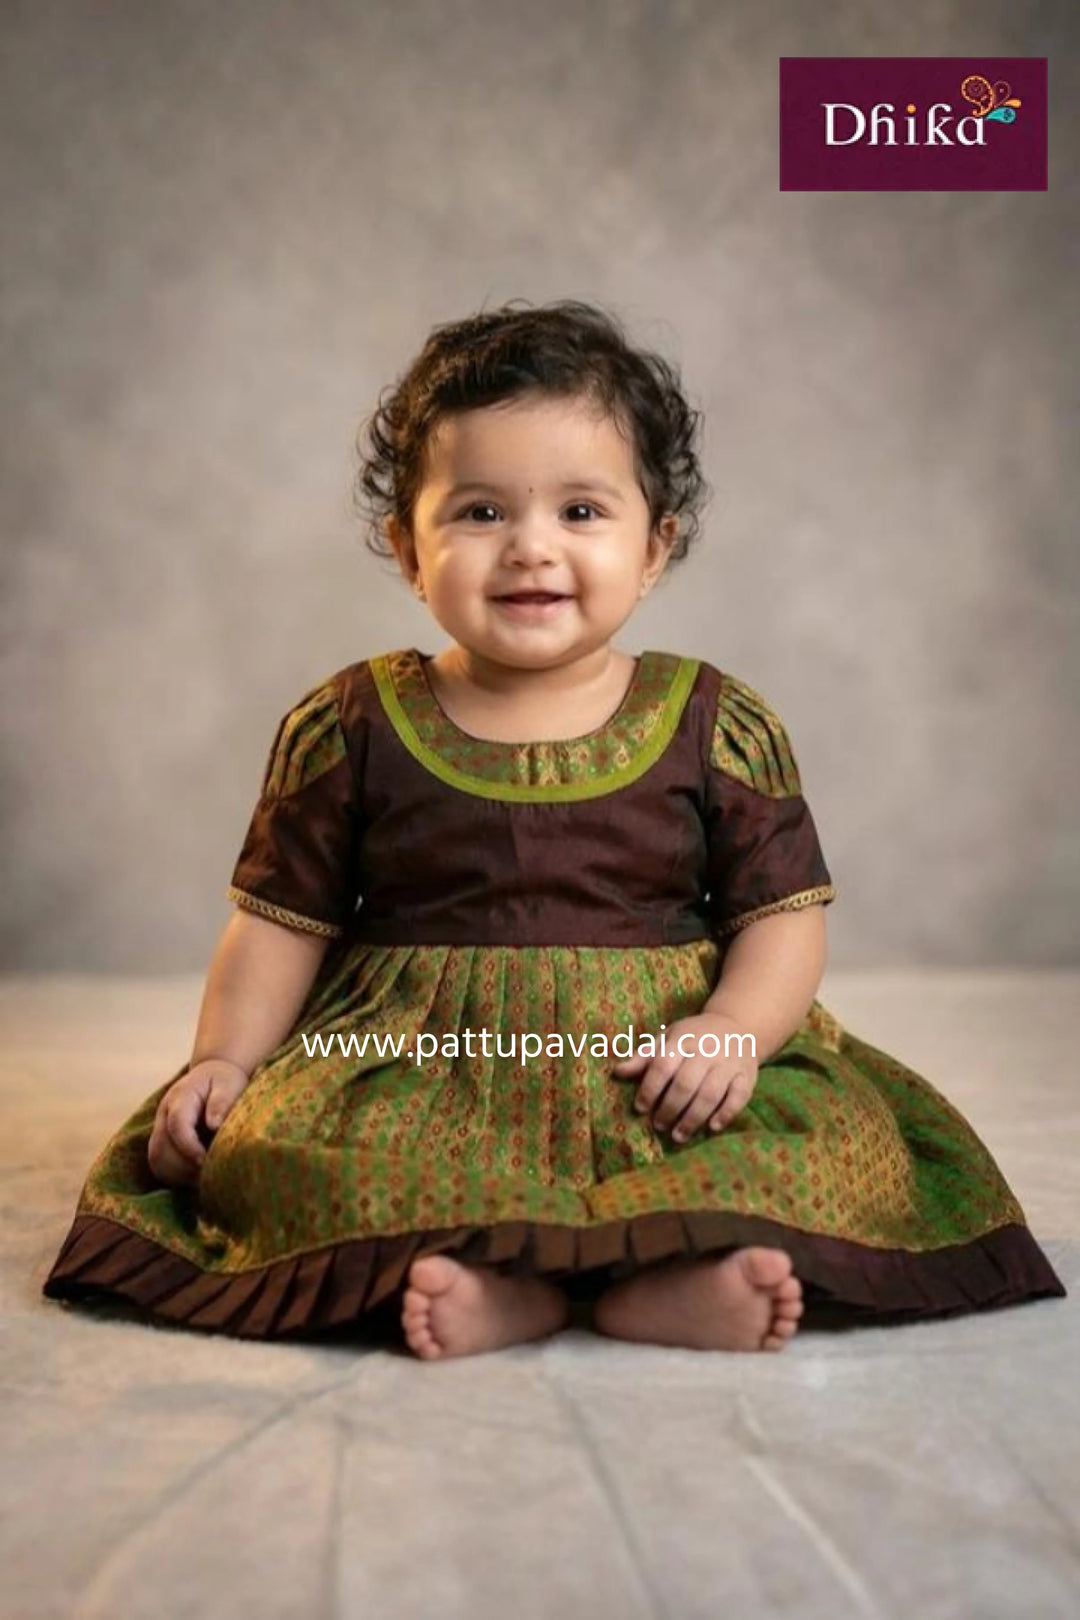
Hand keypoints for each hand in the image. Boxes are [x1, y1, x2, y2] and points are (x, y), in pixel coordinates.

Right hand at [147, 1058, 249, 1186]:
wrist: (212, 1074)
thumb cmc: (224, 1081)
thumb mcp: (229, 1084)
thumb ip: (221, 1101)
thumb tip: (214, 1125)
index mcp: (180, 1097)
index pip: (176, 1124)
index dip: (188, 1147)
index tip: (205, 1161)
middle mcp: (164, 1114)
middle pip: (160, 1147)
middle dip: (183, 1167)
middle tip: (209, 1176)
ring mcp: (161, 1129)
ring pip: (157, 1160)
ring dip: (179, 1175)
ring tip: (204, 1180)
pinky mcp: (163, 1143)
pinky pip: (161, 1166)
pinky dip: (177, 1177)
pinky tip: (197, 1178)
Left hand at [611, 1013, 758, 1143]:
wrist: (736, 1025)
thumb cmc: (694, 1036)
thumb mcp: (668, 1039)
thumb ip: (644, 1057)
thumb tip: (617, 1071)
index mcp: (683, 1040)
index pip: (663, 1065)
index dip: (650, 1089)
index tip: (640, 1108)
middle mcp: (707, 1050)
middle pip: (685, 1084)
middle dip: (669, 1108)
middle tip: (659, 1125)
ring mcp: (729, 1063)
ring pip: (710, 1094)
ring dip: (693, 1118)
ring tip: (678, 1135)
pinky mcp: (747, 1075)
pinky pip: (739, 1097)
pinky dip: (726, 1113)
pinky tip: (712, 1127)